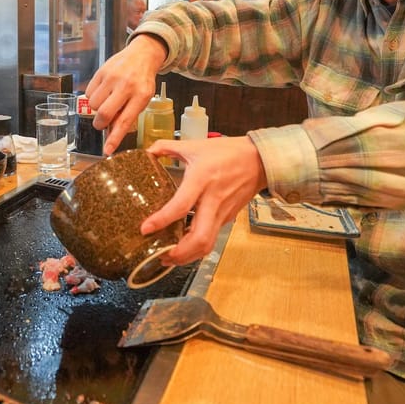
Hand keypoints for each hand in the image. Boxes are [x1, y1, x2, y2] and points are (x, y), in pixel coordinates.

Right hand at [85, 35, 166, 153]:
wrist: (142, 55)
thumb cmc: (142, 81)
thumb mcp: (142, 99)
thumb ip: (127, 115)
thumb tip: (111, 134)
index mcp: (140, 96)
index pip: (125, 121)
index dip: (114, 138)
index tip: (107, 150)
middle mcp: (126, 86)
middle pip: (104, 113)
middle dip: (99, 123)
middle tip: (102, 123)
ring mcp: (112, 77)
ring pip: (93, 104)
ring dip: (96, 109)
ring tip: (106, 101)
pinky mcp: (101, 71)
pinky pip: (88, 92)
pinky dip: (93, 97)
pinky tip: (103, 92)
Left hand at [142, 136, 267, 263]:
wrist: (259, 160)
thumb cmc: (228, 152)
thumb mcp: (194, 146)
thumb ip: (167, 147)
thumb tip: (148, 151)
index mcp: (201, 180)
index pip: (180, 206)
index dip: (162, 220)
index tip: (145, 229)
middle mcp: (212, 200)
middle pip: (199, 238)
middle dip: (178, 253)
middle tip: (159, 256)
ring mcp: (222, 212)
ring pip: (207, 244)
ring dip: (187, 256)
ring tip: (168, 258)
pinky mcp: (227, 218)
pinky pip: (211, 238)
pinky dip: (196, 247)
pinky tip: (182, 245)